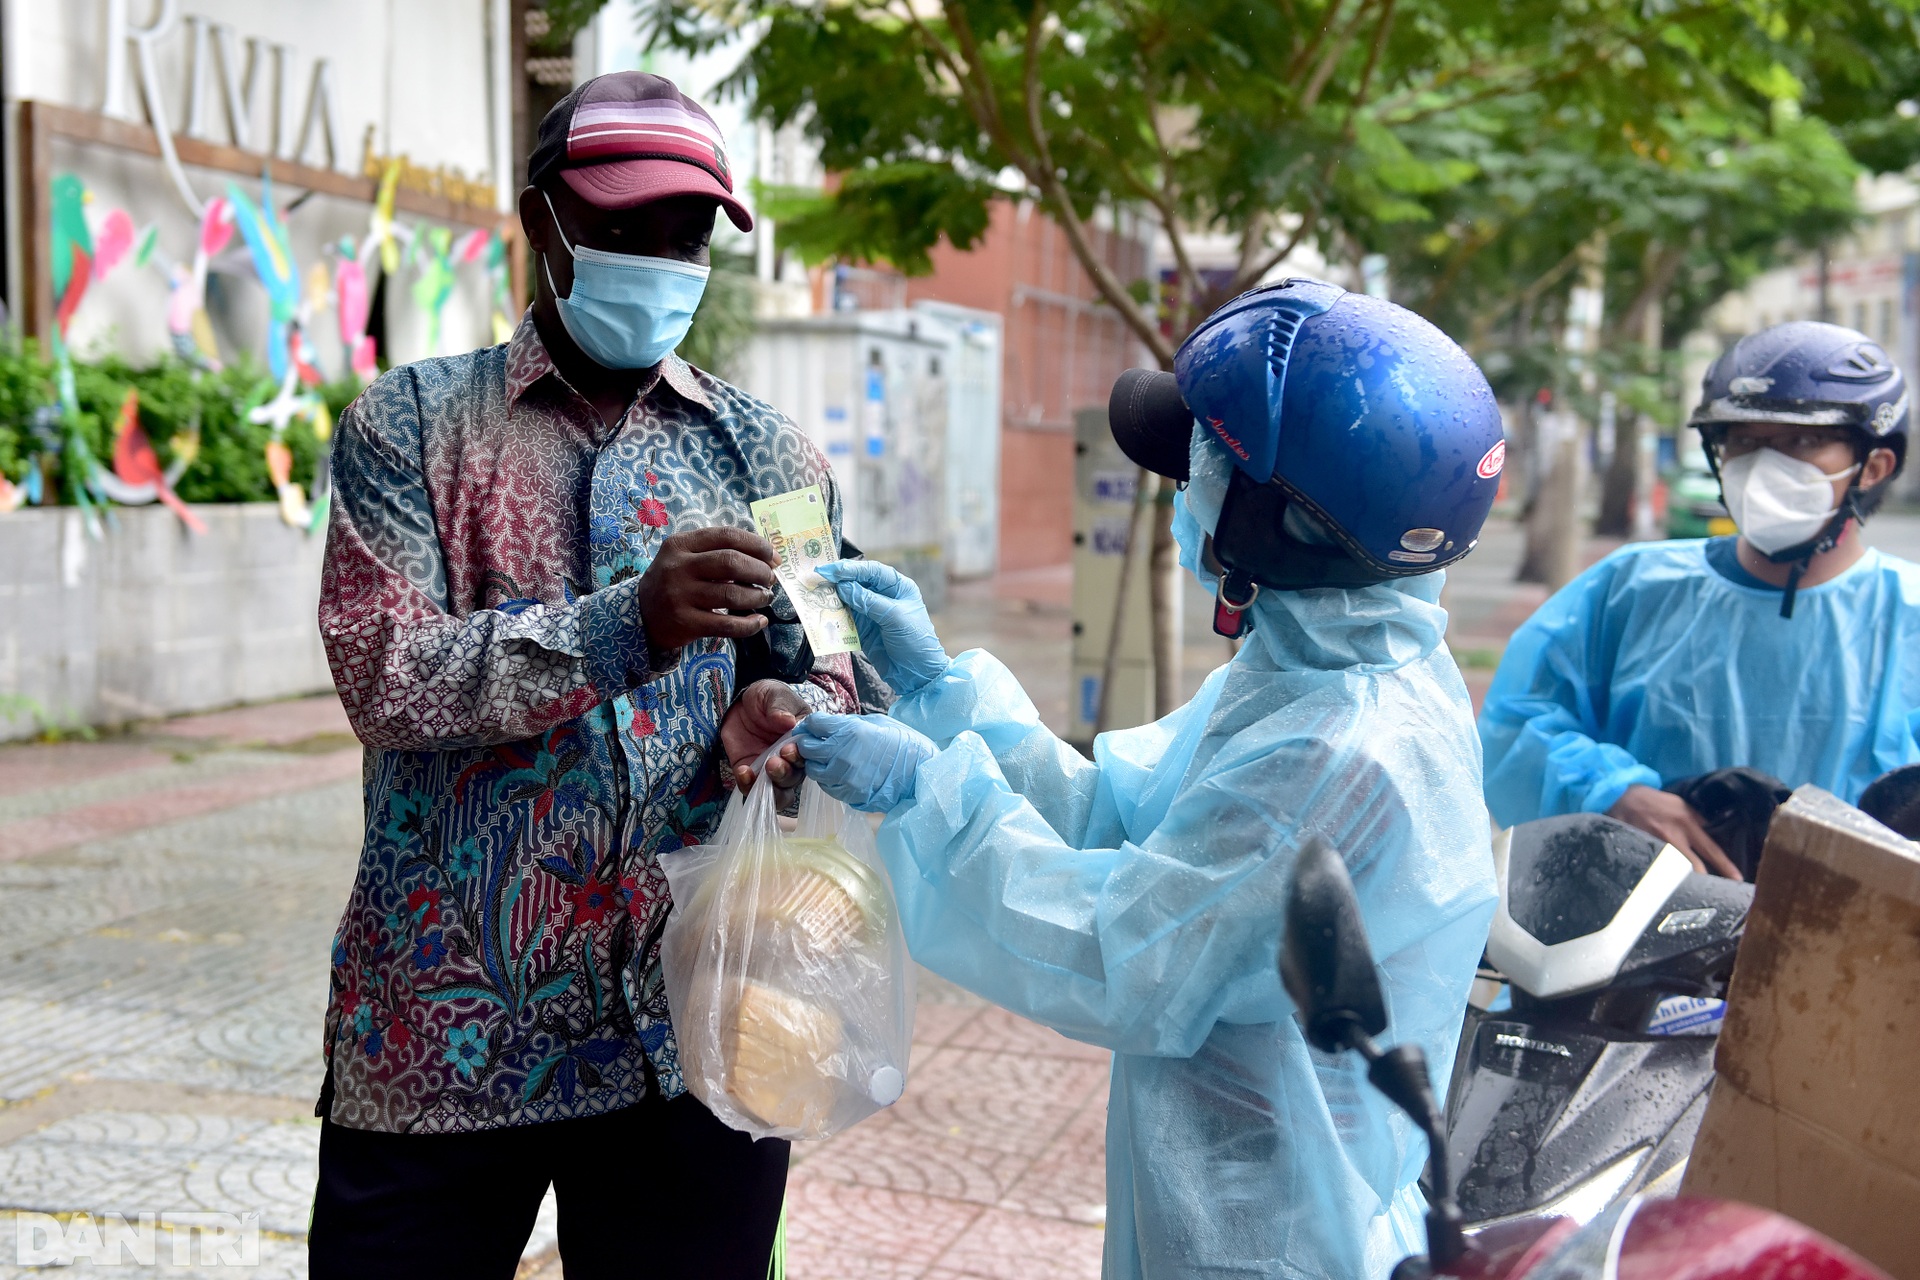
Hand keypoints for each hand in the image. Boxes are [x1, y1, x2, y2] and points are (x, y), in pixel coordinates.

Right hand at [635, 527, 778, 652]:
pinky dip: (749, 624)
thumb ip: (719, 551)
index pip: (727, 536)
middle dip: (759, 570)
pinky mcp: (686, 623)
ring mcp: (680, 596)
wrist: (641, 615)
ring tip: (764, 597)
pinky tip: (759, 621)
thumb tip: (767, 558)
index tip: (773, 556)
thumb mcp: (686, 557)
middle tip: (769, 579)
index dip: (756, 545)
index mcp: (681, 544)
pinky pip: (727, 625)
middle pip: (731, 562)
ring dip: (757, 597)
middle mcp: (678, 568)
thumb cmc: (674, 581)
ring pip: (731, 595)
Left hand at [721, 679, 808, 796]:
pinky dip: (748, 786)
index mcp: (803, 740)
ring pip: (779, 792)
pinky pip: (753, 789)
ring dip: (771, 789)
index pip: (808, 754)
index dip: (800, 756)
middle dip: (785, 773)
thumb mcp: (773, 694)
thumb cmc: (765, 698)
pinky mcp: (753, 775)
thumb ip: (780, 706)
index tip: (788, 750)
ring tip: (758, 774)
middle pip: (795, 777)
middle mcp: (792, 760)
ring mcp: (772, 770)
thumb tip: (789, 721)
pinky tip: (743, 772)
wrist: (741, 705)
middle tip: (773, 762)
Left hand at [794, 713, 935, 812]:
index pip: (813, 724)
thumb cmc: (902, 742)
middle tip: (817, 743)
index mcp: (849, 731)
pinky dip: (828, 779)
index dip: (811, 724)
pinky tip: (840, 773)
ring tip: (830, 760)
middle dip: (808, 744)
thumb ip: (847, 724)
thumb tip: (827, 727)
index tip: (814, 727)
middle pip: (806, 748)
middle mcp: (841, 754)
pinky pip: (826, 786)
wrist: (920, 772)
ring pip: (813, 770)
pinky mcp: (847, 794)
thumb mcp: (875, 722)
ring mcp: (843, 778)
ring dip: (817, 763)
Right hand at [814, 560, 948, 695]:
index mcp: (897, 587)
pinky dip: (834, 614)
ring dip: (832, 596)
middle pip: (857, 581)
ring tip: (815, 591)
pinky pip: (845, 617)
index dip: (850, 569)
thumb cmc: (915, 641)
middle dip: (837, 579)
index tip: (830, 570)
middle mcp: (883, 595)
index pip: (871, 571)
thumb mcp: (894, 618)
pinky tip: (822, 610)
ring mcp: (872, 612)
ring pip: (848, 598)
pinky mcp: (862, 628)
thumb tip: (842, 586)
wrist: (917, 675)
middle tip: (816, 577)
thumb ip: (868, 601)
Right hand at [1608, 784, 1744, 880]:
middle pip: (1695, 867)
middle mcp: (1674, 837)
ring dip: (1684, 881)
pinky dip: (1663, 877)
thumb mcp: (1682, 806)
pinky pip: (1657, 869)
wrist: (1624, 798)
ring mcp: (1657, 846)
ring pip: (1676, 871)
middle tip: (1714, 892)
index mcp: (1688, 824)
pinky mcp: (1642, 851)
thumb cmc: (1657, 802)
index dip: (1726, 866)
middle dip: (1705, 881)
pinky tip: (1665, 884)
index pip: (1712, 850)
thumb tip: (1715, 835)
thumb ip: (1698, 821)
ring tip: (1689, 891)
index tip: (1738, 879)